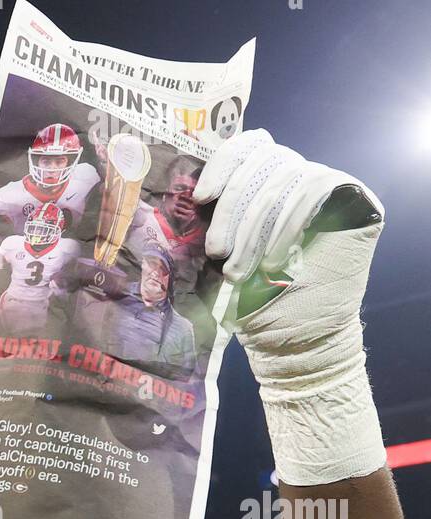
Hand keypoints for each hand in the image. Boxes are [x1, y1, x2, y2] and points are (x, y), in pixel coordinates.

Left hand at [195, 129, 381, 354]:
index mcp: (269, 183)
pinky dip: (288, 224)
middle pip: (265, 162)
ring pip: (287, 176)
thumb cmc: (257, 301)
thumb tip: (193, 191)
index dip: (224, 164)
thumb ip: (220, 220)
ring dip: (255, 226)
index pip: (250, 147)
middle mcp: (300, 176)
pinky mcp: (357, 199)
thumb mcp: (227, 256)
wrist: (297, 340)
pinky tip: (273, 262)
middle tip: (216, 251)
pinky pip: (316, 189)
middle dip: (233, 208)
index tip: (202, 198)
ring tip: (238, 270)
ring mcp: (331, 185)